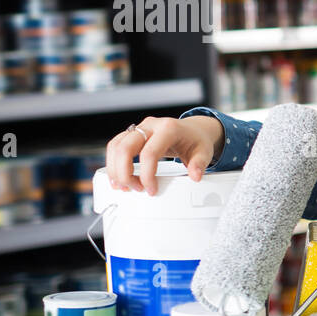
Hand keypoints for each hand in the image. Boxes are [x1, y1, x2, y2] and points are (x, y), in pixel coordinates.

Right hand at [105, 115, 223, 195]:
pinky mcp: (133, 133)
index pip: (149, 153)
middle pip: (125, 148)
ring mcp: (140, 128)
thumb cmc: (196, 140)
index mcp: (168, 129)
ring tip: (123, 186)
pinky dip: (112, 162)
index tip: (151, 189)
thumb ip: (199, 164)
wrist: (193, 129)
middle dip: (124, 173)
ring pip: (115, 146)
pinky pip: (115, 146)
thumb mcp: (204, 152)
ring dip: (115, 168)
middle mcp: (150, 125)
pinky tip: (118, 176)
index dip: (146, 175)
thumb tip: (195, 176)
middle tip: (134, 189)